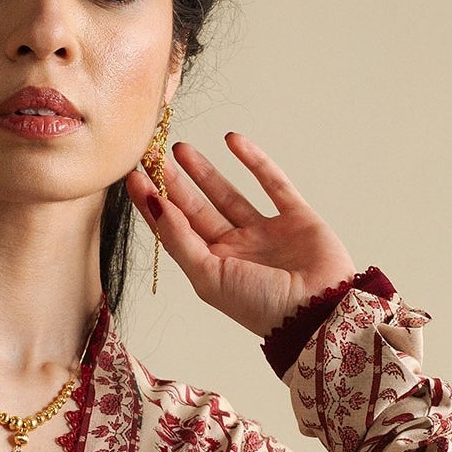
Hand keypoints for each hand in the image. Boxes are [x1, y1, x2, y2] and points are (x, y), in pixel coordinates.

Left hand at [125, 133, 355, 338]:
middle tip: (151, 153)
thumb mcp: (209, 277)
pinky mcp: (295, 217)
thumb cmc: (261, 305)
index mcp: (212, 268)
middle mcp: (236, 250)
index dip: (153, 204)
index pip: (175, 230)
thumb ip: (181, 240)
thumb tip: (157, 205)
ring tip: (179, 148)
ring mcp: (265, 232)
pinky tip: (233, 140)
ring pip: (228, 194)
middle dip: (173, 182)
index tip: (133, 177)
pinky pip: (272, 183)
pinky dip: (254, 161)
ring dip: (204, 171)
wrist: (317, 311)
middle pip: (196, 209)